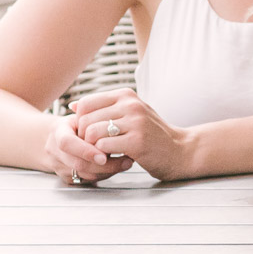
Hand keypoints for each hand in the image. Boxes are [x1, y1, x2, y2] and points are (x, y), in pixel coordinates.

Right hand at [41, 111, 133, 185]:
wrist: (56, 137)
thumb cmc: (73, 124)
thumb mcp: (80, 116)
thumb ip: (93, 118)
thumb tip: (111, 123)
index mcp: (57, 132)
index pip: (67, 143)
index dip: (85, 151)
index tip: (104, 156)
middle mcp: (55, 152)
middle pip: (78, 164)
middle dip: (104, 165)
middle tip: (125, 161)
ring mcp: (60, 167)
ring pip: (85, 175)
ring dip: (108, 171)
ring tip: (126, 163)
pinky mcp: (67, 178)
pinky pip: (87, 180)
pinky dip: (104, 175)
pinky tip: (116, 167)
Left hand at [68, 87, 194, 181]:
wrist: (180, 150)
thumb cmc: (151, 134)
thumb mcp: (129, 114)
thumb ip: (103, 108)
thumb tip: (72, 105)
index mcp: (126, 95)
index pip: (86, 103)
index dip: (80, 121)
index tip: (88, 134)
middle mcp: (130, 104)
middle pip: (85, 119)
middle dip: (83, 137)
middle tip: (93, 148)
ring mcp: (135, 122)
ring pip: (92, 132)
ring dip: (91, 147)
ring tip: (101, 153)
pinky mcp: (137, 141)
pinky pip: (103, 147)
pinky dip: (102, 155)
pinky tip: (111, 158)